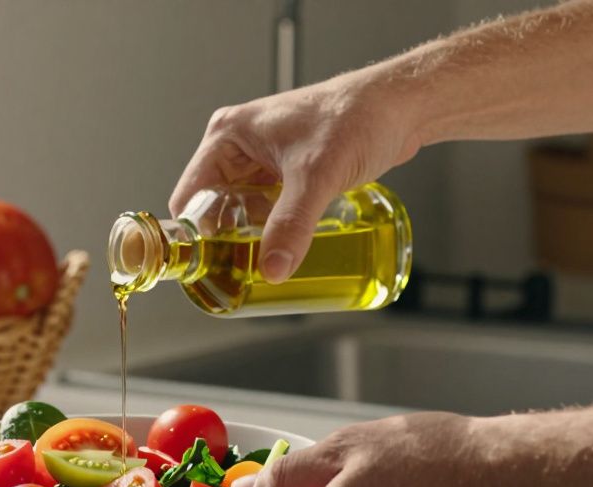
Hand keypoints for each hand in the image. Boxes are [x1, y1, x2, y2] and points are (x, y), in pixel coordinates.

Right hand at [170, 72, 420, 283]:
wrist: (401, 107)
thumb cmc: (357, 115)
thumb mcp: (315, 175)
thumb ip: (291, 224)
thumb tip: (272, 267)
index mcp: (228, 135)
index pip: (191, 194)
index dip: (194, 232)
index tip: (205, 264)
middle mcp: (240, 147)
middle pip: (213, 207)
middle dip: (223, 240)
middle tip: (235, 272)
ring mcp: (264, 160)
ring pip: (241, 211)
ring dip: (248, 237)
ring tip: (257, 266)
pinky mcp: (287, 172)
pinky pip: (267, 209)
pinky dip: (270, 230)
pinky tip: (280, 249)